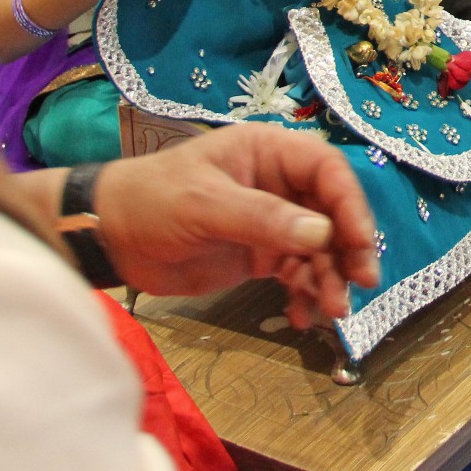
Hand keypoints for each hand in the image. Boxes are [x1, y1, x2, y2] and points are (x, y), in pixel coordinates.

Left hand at [94, 122, 379, 328]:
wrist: (109, 237)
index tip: (358, 242)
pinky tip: (303, 318)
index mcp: (270, 153)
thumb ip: (263, 219)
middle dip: (348, 249)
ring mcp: (272, 222)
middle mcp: (280, 185)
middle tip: (360, 284)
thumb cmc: (152, 201)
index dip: (349, 205)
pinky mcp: (260, 255)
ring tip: (331, 311)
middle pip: (332, 213)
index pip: (328, 171)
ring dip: (330, 278)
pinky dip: (305, 295)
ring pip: (319, 249)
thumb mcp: (205, 205)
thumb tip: (322, 235)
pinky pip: (297, 273)